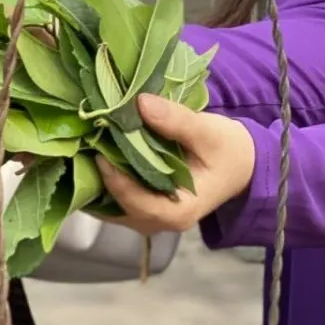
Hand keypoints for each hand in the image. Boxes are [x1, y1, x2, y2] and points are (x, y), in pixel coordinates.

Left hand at [98, 95, 256, 234]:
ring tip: (83, 149)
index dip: (115, 178)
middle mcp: (161, 222)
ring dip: (98, 179)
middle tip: (84, 145)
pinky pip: (116, 198)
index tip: (99, 151)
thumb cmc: (228, 150)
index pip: (137, 203)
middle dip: (100, 178)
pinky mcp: (144, 205)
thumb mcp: (208, 132)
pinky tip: (94, 154)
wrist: (241, 164)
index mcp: (179, 212)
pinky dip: (105, 178)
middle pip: (119, 206)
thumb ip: (176, 121)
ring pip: (113, 205)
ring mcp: (150, 217)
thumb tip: (140, 102)